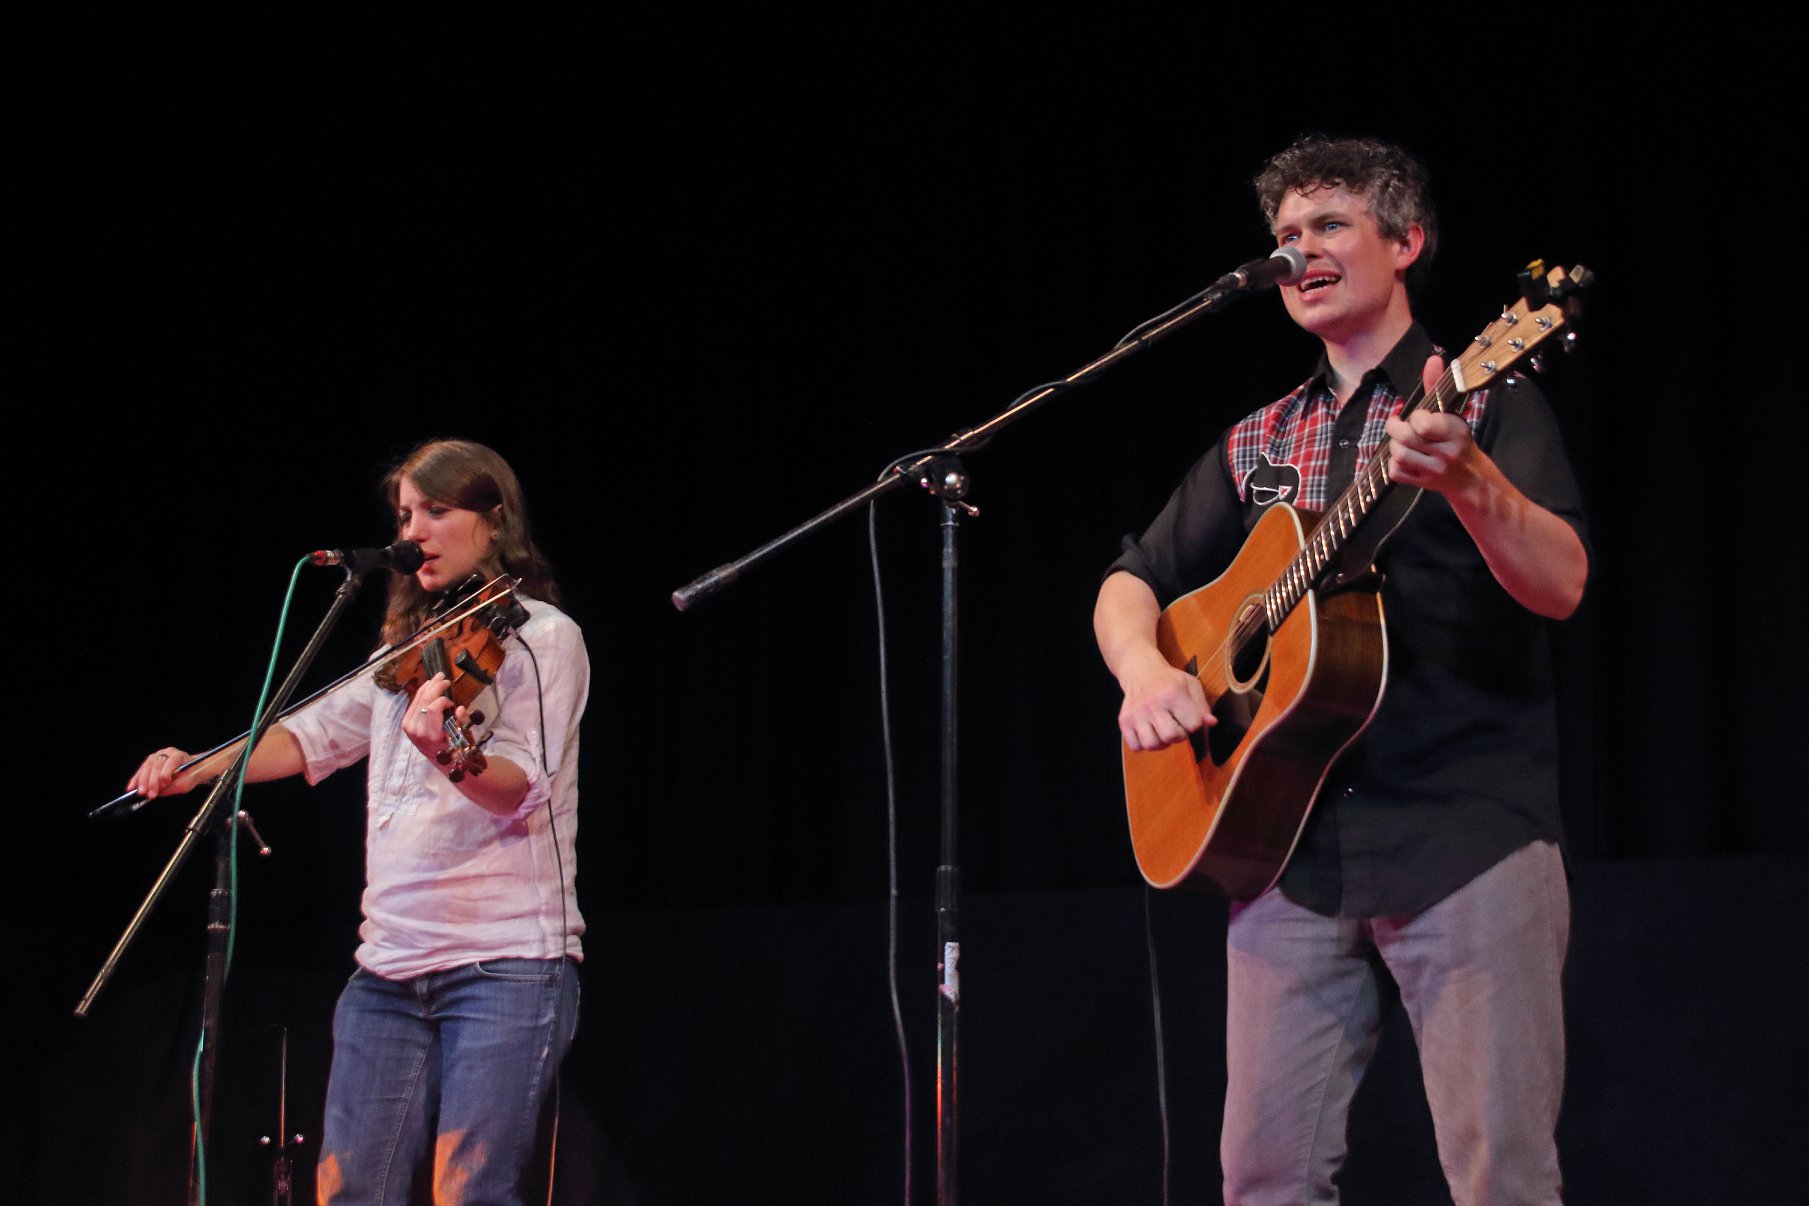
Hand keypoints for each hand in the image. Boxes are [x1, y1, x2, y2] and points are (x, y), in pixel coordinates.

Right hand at [127, 747, 195, 798]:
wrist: (191, 769)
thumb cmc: (190, 776)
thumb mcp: (187, 783)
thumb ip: (174, 786)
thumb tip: (159, 792)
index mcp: (179, 755)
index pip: (171, 762)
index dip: (166, 773)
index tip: (164, 784)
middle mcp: (167, 753)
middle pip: (157, 765)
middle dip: (152, 781)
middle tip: (150, 794)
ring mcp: (157, 755)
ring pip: (147, 767)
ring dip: (143, 781)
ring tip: (141, 793)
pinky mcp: (150, 761)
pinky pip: (141, 770)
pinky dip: (136, 779)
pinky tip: (131, 788)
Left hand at [401, 672, 464, 762]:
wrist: (445, 762)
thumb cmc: (457, 748)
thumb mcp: (463, 736)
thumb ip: (461, 721)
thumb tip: (460, 708)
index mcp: (432, 735)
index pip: (433, 708)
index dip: (443, 700)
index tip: (452, 702)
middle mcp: (418, 731)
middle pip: (424, 700)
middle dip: (435, 686)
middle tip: (444, 678)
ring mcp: (410, 728)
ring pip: (417, 700)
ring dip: (427, 688)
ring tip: (436, 679)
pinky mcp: (406, 725)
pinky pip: (413, 705)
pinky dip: (421, 695)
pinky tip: (427, 688)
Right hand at [1117, 654, 1212, 751]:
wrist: (1140, 671)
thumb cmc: (1169, 680)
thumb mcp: (1191, 685)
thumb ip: (1202, 706)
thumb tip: (1211, 723)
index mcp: (1173, 693)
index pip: (1193, 724)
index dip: (1194, 724)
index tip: (1188, 717)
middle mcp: (1153, 704)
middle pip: (1171, 736)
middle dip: (1178, 735)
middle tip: (1176, 725)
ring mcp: (1136, 713)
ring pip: (1151, 744)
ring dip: (1161, 742)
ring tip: (1162, 730)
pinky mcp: (1124, 721)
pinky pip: (1135, 746)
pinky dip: (1143, 744)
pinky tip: (1149, 732)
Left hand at [1385, 355, 1479, 498]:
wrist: (1469, 476)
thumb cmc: (1456, 439)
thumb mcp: (1451, 412)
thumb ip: (1436, 386)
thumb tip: (1432, 359)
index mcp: (1455, 431)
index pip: (1422, 423)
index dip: (1414, 417)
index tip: (1418, 416)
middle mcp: (1446, 452)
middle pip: (1404, 438)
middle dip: (1395, 428)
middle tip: (1398, 425)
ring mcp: (1434, 470)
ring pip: (1398, 454)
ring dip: (1395, 446)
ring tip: (1403, 442)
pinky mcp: (1422, 483)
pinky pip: (1396, 472)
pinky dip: (1394, 464)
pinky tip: (1405, 458)